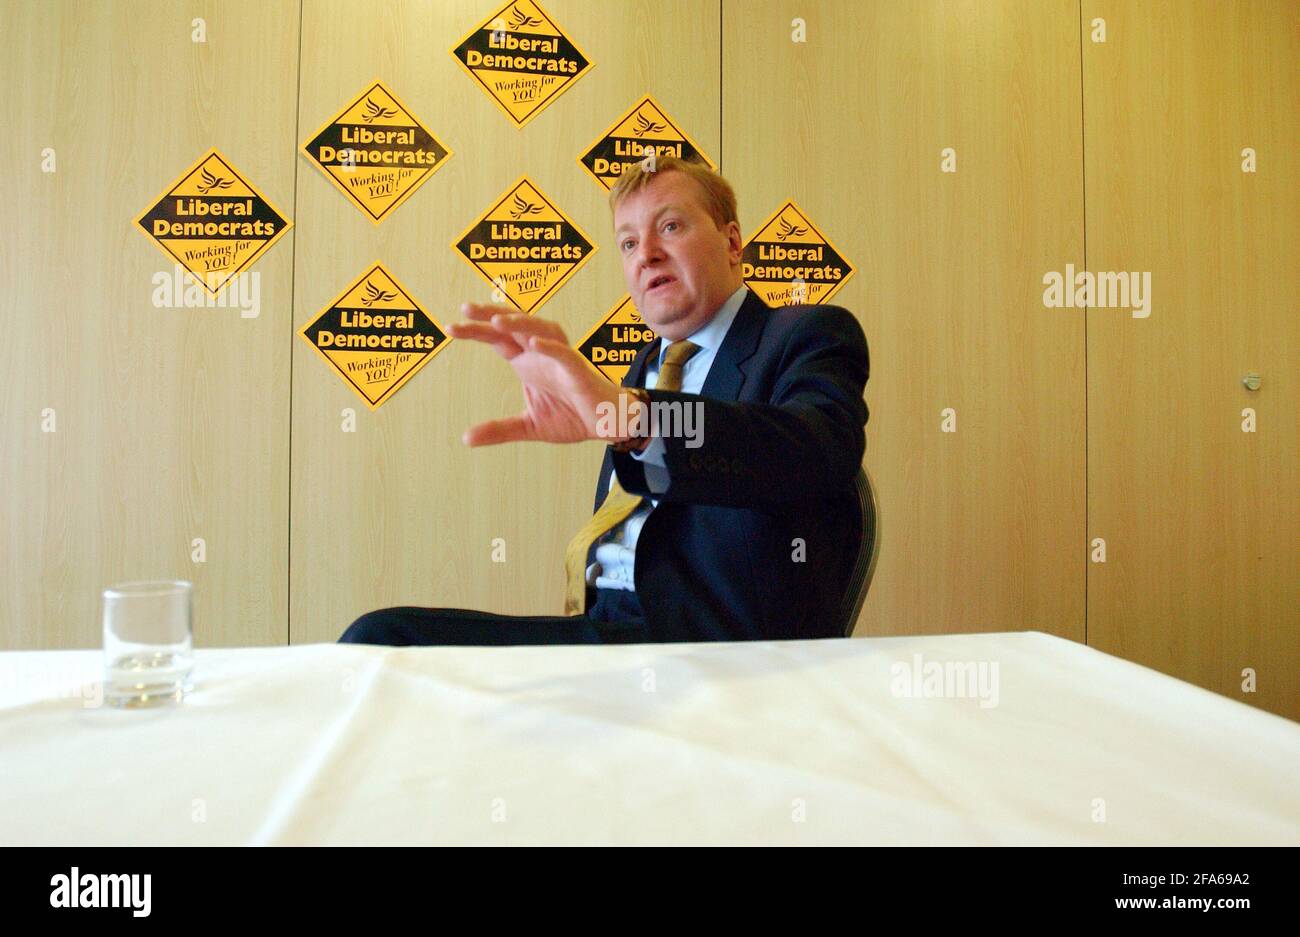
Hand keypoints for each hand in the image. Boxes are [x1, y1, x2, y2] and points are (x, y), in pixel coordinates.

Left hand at [448, 303, 631, 446]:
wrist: (607, 425)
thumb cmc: (573, 416)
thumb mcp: (529, 426)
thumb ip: (499, 429)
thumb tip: (466, 438)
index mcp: (528, 362)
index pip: (498, 338)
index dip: (475, 330)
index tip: (450, 327)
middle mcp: (542, 354)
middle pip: (514, 325)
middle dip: (490, 315)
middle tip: (464, 308)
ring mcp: (561, 359)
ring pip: (541, 329)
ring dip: (520, 322)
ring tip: (495, 320)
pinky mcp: (579, 371)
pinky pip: (565, 354)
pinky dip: (551, 347)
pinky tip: (534, 343)